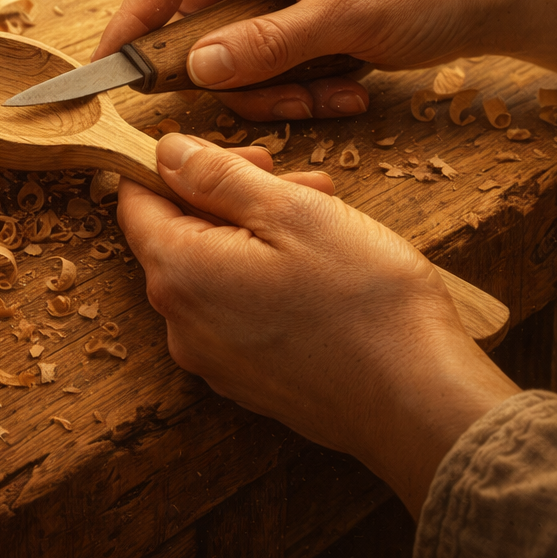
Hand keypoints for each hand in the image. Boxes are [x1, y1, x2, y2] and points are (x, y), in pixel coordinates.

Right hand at [95, 0, 556, 120]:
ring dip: (281, 93)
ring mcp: (277, 2)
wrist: (487, 3)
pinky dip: (303, 94)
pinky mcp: (295, 34)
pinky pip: (271, 75)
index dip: (134, 16)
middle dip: (242, 77)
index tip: (109, 66)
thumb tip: (193, 67)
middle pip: (203, 32)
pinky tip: (349, 92)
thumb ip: (267, 42)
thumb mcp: (346, 17)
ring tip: (338, 93)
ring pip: (237, 65)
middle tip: (287, 96)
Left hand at [117, 133, 519, 516]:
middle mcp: (182, 323)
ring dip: (256, 231)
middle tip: (291, 179)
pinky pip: (236, 309)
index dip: (177, 166)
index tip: (234, 156)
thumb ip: (216, 176)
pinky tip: (318, 262)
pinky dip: (265, 275)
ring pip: (215, 270)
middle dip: (231, 195)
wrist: (420, 403)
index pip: (136, 202)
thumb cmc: (363, 301)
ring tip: (320, 212)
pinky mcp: (247, 378)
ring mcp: (213, 358)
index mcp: (180, 273)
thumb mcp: (289, 210)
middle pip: (179, 235)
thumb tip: (167, 153)